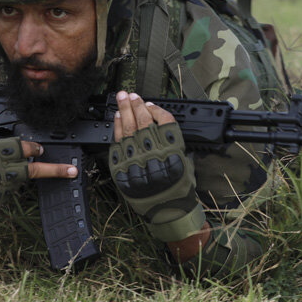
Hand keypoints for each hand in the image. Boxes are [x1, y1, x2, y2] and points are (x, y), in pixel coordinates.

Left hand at [107, 92, 204, 243]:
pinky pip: (118, 142)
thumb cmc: (177, 186)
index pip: (163, 120)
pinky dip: (117, 128)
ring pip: (129, 128)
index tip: (149, 104)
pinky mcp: (123, 165)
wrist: (164, 208)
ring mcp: (135, 158)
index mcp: (172, 148)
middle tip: (130, 94)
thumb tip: (158, 119)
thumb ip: (173, 140)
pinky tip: (117, 118)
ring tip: (122, 98)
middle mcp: (153, 151)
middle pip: (143, 120)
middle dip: (136, 104)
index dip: (155, 109)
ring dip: (125, 110)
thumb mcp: (184, 160)